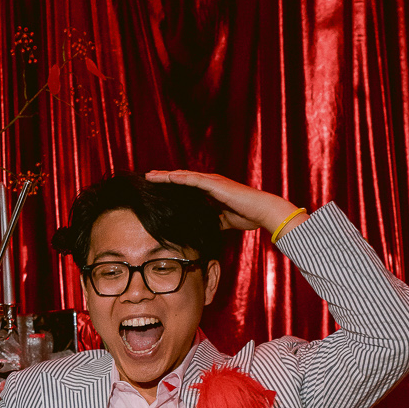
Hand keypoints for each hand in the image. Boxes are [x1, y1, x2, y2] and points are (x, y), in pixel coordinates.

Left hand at [144, 169, 299, 235]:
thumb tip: (203, 231)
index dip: (170, 186)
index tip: (155, 188)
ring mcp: (211, 181)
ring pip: (183, 176)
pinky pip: (193, 179)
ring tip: (150, 175)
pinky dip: (179, 178)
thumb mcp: (223, 221)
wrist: (261, 211)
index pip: (185, 187)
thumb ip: (213, 222)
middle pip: (181, 178)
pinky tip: (167, 177)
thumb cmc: (246, 215)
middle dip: (163, 178)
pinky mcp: (215, 184)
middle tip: (147, 178)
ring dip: (166, 175)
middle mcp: (209, 183)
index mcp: (210, 191)